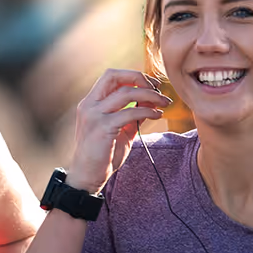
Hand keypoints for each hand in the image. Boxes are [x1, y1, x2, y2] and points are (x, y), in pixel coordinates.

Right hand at [68, 69, 171, 193]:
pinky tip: (157, 115)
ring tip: (164, 102)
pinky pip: (129, 112)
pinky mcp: (102, 128)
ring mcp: (94, 115)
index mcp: (91, 103)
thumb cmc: (103, 155)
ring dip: (149, 95)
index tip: (151, 85)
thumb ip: (132, 115)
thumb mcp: (120, 131)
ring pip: (125, 93)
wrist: (88, 176)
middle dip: (138, 77)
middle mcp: (89, 105)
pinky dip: (147, 111)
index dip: (132, 76)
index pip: (111, 77)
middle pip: (113, 76)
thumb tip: (150, 101)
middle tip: (157, 88)